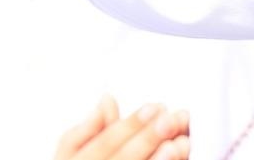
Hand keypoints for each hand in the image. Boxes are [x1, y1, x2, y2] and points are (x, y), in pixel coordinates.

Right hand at [55, 98, 190, 159]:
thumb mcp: (71, 150)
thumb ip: (88, 128)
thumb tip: (107, 100)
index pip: (107, 141)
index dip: (131, 124)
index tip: (153, 107)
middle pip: (126, 158)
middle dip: (149, 138)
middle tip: (170, 120)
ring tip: (182, 142)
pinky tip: (178, 157)